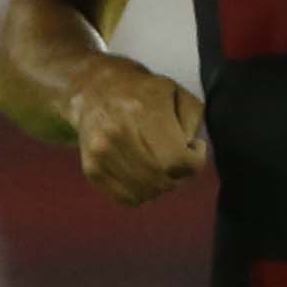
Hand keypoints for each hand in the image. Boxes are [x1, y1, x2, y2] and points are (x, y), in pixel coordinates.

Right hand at [66, 63, 210, 205]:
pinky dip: (141, 193)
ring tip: (162, 168)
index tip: (195, 149)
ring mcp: (102, 155)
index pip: (178, 160)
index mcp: (143, 113)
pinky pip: (125, 198)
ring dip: (161, 186)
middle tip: (180, 161)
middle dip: (180, 175)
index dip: (195, 162)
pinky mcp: (92, 170)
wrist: (93, 88)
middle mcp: (118, 136)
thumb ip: (193, 120)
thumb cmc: (141, 90)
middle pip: (162, 180)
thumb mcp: (176, 91)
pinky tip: (145, 176)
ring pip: (145, 193)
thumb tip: (190, 149)